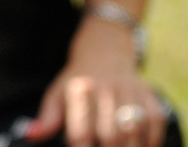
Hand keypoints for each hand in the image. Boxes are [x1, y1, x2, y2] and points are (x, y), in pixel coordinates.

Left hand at [30, 18, 164, 146]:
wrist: (104, 50)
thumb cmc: (77, 82)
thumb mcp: (57, 94)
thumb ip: (47, 119)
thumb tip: (31, 136)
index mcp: (78, 90)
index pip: (80, 132)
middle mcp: (105, 88)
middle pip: (110, 134)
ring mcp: (129, 90)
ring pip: (135, 129)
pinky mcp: (148, 92)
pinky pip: (156, 120)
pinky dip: (153, 139)